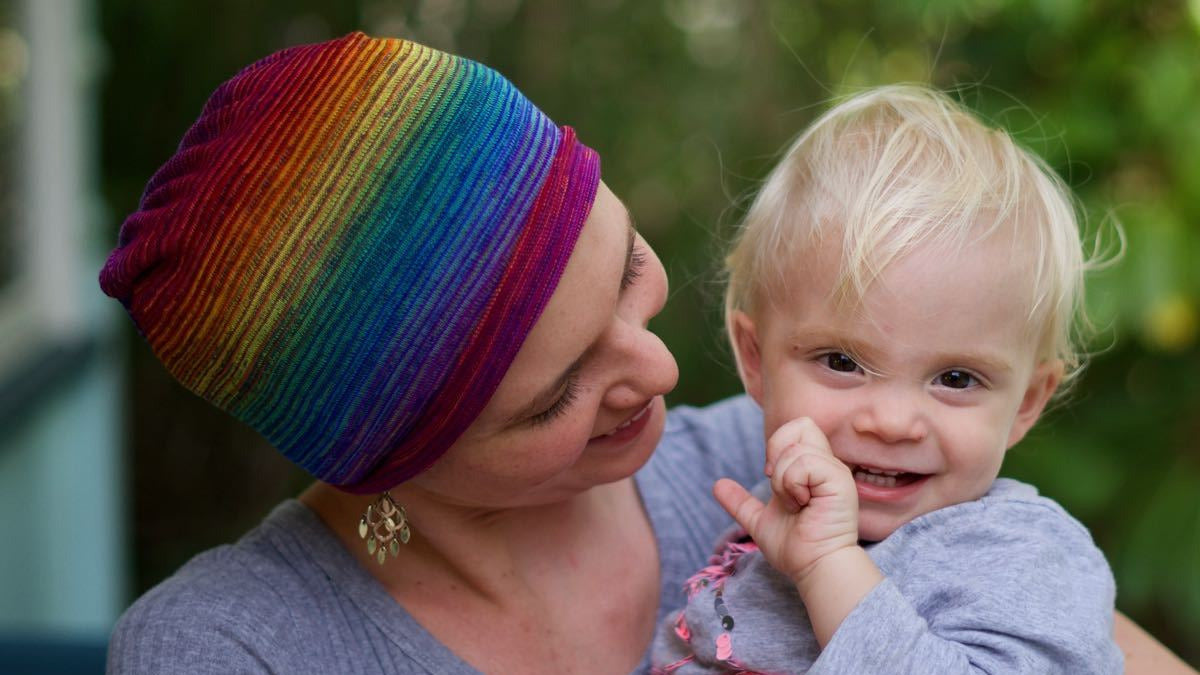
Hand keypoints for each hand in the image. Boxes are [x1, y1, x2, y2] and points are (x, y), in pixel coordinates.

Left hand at [714, 417, 860, 585]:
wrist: (813, 567)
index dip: (776, 444)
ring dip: (783, 479)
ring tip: (795, 504)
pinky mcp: (839, 481)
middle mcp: (828, 464)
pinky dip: (793, 484)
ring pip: (797, 448)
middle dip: (778, 449)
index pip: (798, 427)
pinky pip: (806, 463)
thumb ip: (741, 502)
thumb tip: (717, 484)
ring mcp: (835, 471)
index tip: (770, 476)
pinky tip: (802, 505)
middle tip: (777, 482)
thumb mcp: (760, 521)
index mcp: (814, 468)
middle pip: (802, 424)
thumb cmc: (795, 548)